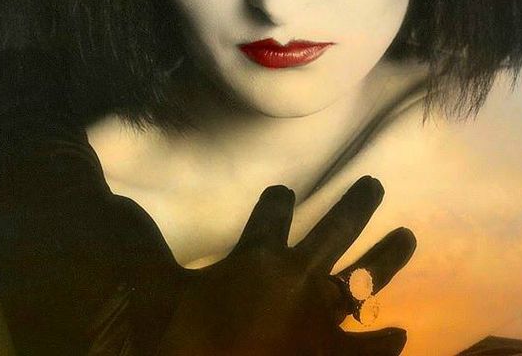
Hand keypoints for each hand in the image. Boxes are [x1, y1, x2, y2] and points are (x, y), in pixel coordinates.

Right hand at [110, 177, 414, 354]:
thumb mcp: (161, 287)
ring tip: (408, 236)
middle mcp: (299, 278)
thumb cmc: (184, 330)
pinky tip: (400, 336)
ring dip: (387, 254)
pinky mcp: (334, 352)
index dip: (277, 201)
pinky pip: (368, 347)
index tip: (283, 192)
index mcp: (260, 258)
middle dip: (356, 203)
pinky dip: (384, 342)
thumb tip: (113, 204)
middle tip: (375, 184)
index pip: (272, 212)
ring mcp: (324, 316)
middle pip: (335, 228)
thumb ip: (143, 245)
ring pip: (364, 273)